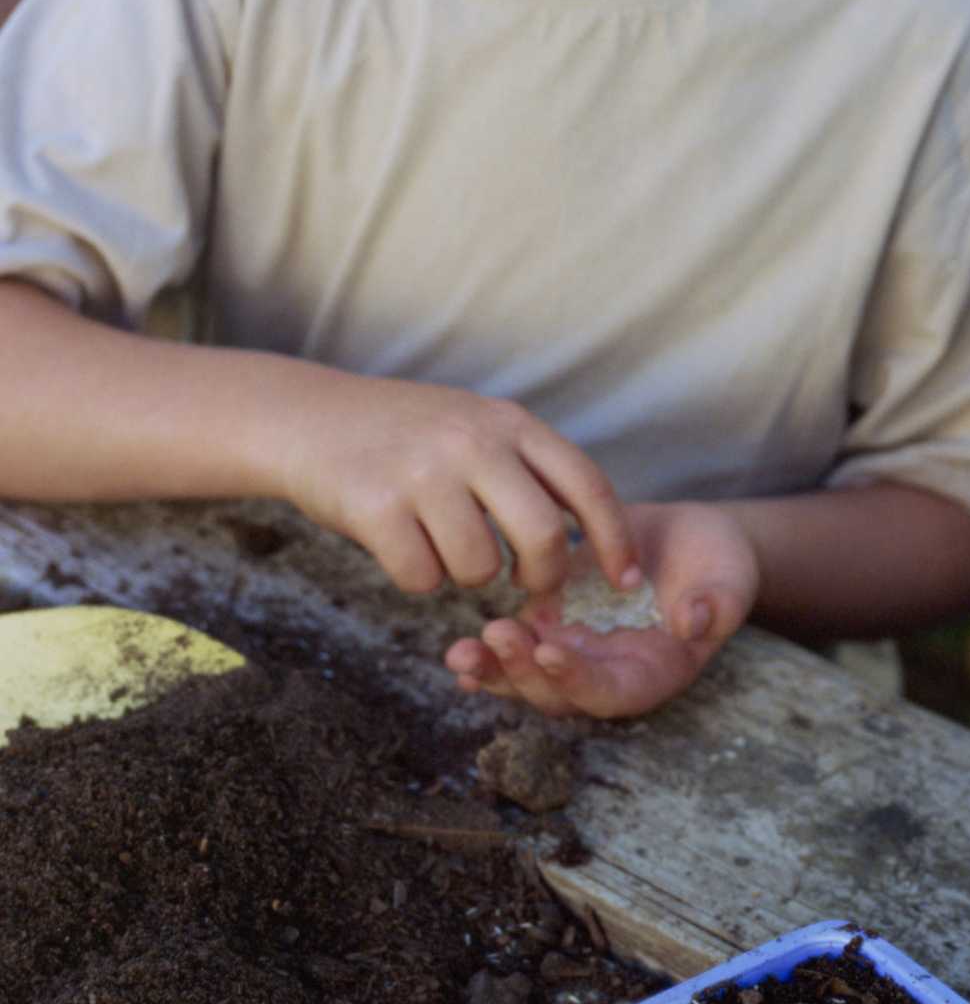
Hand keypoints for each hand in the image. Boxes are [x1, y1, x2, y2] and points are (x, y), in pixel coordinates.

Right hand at [270, 372, 637, 599]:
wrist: (309, 418)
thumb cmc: (406, 433)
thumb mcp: (476, 424)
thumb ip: (527, 466)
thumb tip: (589, 534)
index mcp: (508, 422)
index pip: (586, 484)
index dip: (615, 539)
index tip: (626, 581)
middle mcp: (472, 441)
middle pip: (543, 537)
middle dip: (541, 578)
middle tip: (524, 585)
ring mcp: (423, 472)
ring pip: (479, 568)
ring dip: (464, 574)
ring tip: (439, 540)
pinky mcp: (375, 507)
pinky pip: (422, 578)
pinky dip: (416, 576)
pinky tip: (399, 542)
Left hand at [446, 500, 759, 717]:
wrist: (690, 542)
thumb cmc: (718, 564)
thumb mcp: (729, 578)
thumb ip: (718, 602)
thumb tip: (695, 622)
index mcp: (651, 673)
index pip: (610, 692)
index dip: (579, 680)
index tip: (552, 651)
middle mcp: (607, 673)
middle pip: (558, 694)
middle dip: (524, 673)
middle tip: (497, 635)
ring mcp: (576, 652)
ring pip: (529, 677)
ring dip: (495, 671)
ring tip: (460, 654)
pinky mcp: (554, 624)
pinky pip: (518, 648)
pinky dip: (489, 655)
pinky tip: (459, 652)